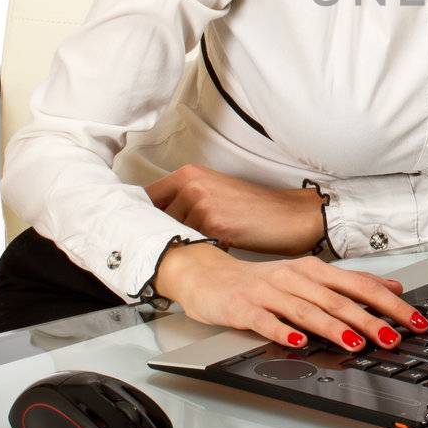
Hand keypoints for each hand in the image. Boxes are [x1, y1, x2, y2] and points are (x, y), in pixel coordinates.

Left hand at [145, 164, 324, 255]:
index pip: (146, 199)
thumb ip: (185, 201)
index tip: (138, 235)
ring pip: (171, 236)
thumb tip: (154, 223)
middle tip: (170, 252)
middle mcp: (190, 184)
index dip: (141, 220)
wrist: (289, 216)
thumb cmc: (254, 209)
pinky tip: (212, 254)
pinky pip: (191, 246)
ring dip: (180, 248)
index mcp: (188, 174)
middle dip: (159, 238)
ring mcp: (200, 202)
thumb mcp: (215, 193)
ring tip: (198, 253)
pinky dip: (198, 254)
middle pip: (154, 220)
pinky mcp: (212, 222)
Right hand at [153, 243, 427, 352]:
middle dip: (369, 319)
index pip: (360, 286)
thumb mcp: (309, 277)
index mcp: (314, 271)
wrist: (207, 275)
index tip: (415, 319)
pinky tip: (297, 341)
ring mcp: (269, 293)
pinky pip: (266, 321)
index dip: (389, 302)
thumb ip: (348, 283)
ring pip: (307, 310)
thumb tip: (392, 286)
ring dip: (333, 327)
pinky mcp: (244, 308)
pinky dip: (282, 331)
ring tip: (356, 341)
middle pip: (339, 300)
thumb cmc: (262, 282)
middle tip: (394, 337)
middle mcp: (296, 278)